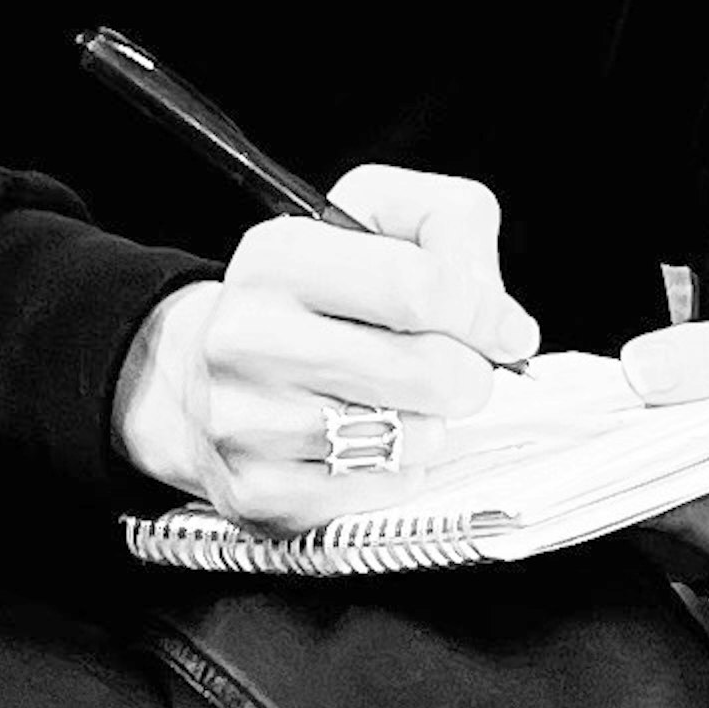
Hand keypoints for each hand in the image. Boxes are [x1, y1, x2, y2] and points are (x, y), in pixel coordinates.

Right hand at [111, 160, 528, 523]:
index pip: (419, 286)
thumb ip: (451, 223)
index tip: (505, 329)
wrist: (203, 376)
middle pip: (427, 369)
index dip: (485, 312)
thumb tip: (501, 318)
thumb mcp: (374, 215)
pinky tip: (369, 443)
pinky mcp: (257, 492)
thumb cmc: (313, 295)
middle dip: (469, 374)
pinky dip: (399, 471)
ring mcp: (245, 422)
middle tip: (455, 369)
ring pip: (411, 437)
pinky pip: (382, 491)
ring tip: (398, 402)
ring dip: (431, 423)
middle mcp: (247, 337)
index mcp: (276, 256)